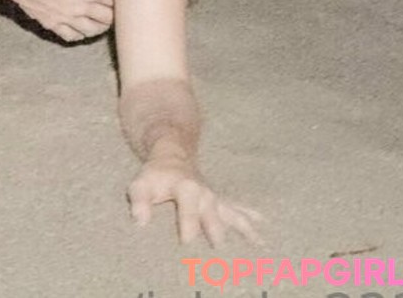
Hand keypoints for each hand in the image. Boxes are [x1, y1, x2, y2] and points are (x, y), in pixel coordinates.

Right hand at [0, 0, 113, 40]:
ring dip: (101, 27)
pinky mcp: (52, 24)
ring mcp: (66, 19)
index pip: (114, 0)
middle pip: (107, 18)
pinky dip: (80, 35)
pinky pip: (71, 36)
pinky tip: (81, 28)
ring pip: (92, 30)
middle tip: (114, 6)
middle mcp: (81, 9)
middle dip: (114, 13)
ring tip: (103, 20)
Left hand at [128, 156, 261, 245]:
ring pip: (231, 211)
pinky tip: (263, 224)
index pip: (188, 207)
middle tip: (221, 247)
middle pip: (213, 212)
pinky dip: (250, 215)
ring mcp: (214, 197)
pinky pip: (238, 207)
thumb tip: (140, 221)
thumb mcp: (141, 185)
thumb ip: (138, 200)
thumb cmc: (155, 176)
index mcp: (186, 187)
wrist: (172, 156)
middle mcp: (204, 192)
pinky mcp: (220, 200)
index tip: (187, 242)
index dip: (187, 222)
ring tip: (259, 242)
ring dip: (244, 226)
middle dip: (217, 229)